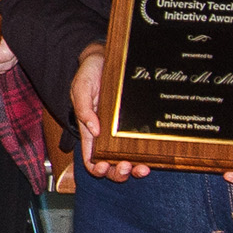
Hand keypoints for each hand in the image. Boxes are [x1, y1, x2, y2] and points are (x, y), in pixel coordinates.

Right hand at [71, 43, 149, 182]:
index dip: (96, 168)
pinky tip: (151, 158)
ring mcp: (121, 134)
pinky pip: (140, 148)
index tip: (104, 166)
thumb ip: (83, 108)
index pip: (90, 158)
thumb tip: (93, 129)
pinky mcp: (134, 127)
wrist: (104, 59)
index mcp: (89, 130)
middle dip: (117, 173)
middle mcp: (105, 136)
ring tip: (142, 167)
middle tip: (125, 166)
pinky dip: (146, 157)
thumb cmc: (89, 73)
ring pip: (127, 161)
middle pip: (110, 166)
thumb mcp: (80, 88)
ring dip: (134, 170)